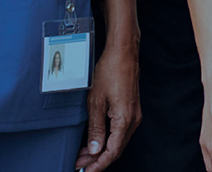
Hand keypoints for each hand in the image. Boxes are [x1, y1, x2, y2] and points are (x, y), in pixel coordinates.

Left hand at [75, 38, 140, 169]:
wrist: (123, 52)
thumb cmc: (110, 72)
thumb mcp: (96, 102)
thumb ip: (95, 128)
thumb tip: (95, 150)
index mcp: (125, 120)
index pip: (112, 152)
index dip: (98, 166)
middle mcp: (133, 119)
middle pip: (116, 149)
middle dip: (97, 160)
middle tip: (78, 165)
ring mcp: (133, 114)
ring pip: (118, 141)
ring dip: (101, 150)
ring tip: (83, 154)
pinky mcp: (131, 108)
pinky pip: (120, 131)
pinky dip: (107, 139)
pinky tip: (94, 140)